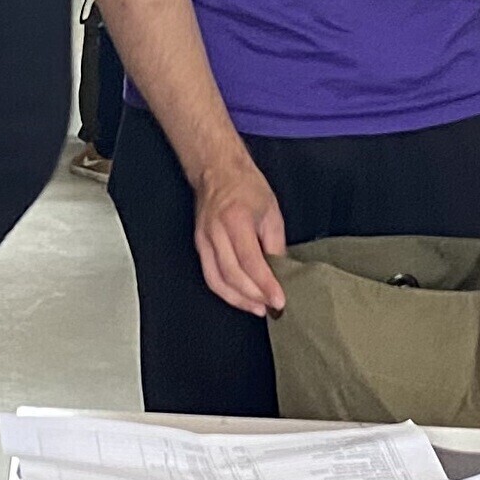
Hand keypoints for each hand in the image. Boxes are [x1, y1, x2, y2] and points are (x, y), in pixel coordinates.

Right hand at [189, 152, 288, 316]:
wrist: (217, 171)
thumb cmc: (246, 187)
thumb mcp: (271, 212)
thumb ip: (275, 244)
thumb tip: (280, 273)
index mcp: (236, 220)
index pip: (250, 261)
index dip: (265, 284)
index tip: (279, 300)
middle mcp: (216, 233)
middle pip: (233, 275)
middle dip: (254, 296)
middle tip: (273, 307)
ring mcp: (204, 240)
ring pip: (218, 281)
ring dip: (239, 299)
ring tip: (258, 308)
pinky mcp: (199, 247)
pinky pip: (210, 276)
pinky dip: (226, 292)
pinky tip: (241, 298)